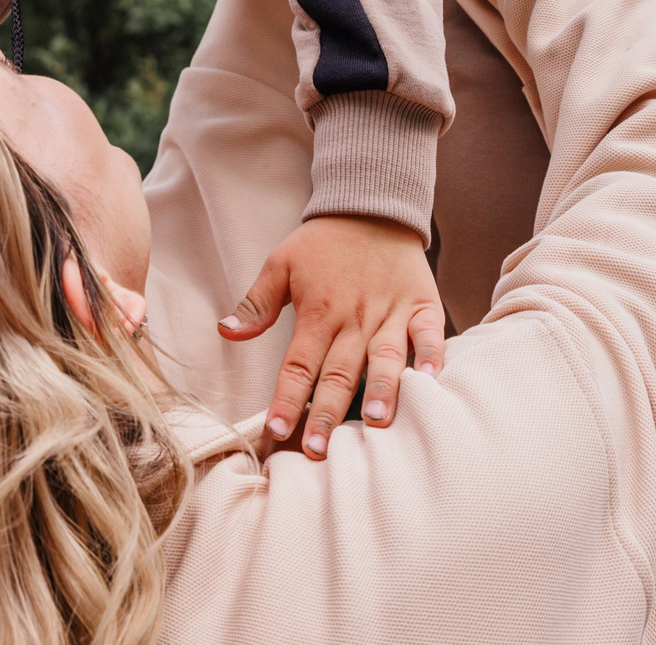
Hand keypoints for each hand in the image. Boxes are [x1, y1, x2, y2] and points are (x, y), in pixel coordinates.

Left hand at [217, 215, 446, 457]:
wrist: (371, 204)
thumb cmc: (323, 243)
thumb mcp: (281, 263)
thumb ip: (256, 304)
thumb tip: (224, 332)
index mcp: (317, 312)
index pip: (298, 364)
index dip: (288, 400)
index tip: (277, 432)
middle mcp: (354, 317)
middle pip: (339, 372)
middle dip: (328, 413)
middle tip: (320, 450)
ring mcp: (390, 312)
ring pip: (384, 357)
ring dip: (382, 390)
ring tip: (379, 423)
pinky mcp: (421, 304)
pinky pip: (428, 332)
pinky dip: (431, 354)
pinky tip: (430, 380)